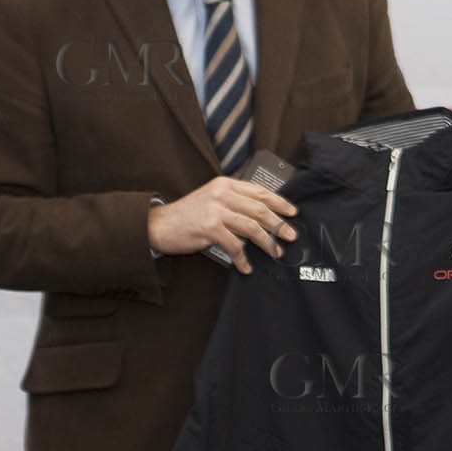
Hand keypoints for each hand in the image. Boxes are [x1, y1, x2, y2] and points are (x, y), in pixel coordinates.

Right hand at [148, 177, 297, 273]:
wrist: (158, 224)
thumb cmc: (188, 214)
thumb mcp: (212, 199)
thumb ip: (234, 201)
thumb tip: (263, 215)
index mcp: (226, 184)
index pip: (259, 191)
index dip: (279, 202)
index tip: (292, 212)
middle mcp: (222, 194)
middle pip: (260, 209)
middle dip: (279, 224)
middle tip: (291, 235)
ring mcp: (216, 210)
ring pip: (251, 227)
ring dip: (267, 242)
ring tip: (275, 252)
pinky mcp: (209, 228)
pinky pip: (234, 245)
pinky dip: (243, 258)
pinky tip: (246, 266)